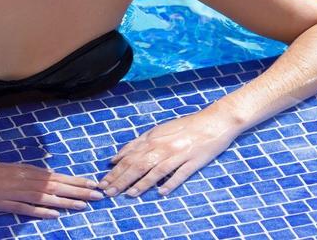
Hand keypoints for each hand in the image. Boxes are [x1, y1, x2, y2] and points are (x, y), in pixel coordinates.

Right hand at [0, 161, 105, 218]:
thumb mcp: (5, 169)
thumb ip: (23, 175)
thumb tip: (42, 178)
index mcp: (23, 170)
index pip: (54, 175)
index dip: (74, 180)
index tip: (91, 182)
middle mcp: (22, 179)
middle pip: (55, 185)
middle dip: (78, 189)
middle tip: (98, 193)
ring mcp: (14, 192)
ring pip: (46, 197)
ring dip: (67, 201)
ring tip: (85, 205)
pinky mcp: (4, 204)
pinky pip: (27, 208)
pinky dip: (42, 211)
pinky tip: (56, 214)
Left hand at [97, 107, 240, 197]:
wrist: (213, 121)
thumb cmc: (183, 127)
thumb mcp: (157, 131)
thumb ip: (137, 144)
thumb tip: (116, 158)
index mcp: (152, 139)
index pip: (128, 158)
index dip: (115, 171)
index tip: (103, 183)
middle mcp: (162, 146)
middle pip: (138, 165)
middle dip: (121, 179)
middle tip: (108, 192)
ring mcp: (178, 154)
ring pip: (156, 170)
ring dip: (141, 183)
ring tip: (129, 194)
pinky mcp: (194, 161)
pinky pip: (180, 173)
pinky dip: (170, 182)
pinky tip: (161, 192)